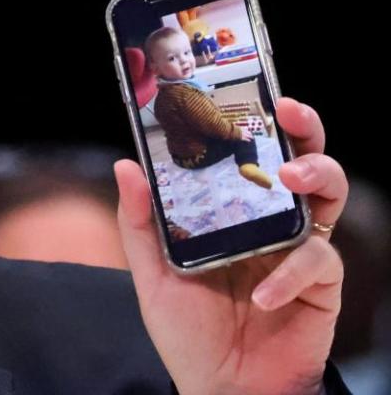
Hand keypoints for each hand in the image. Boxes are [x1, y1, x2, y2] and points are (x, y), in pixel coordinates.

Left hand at [115, 97, 344, 394]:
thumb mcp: (152, 272)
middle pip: (300, 158)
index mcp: (234, 210)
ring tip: (292, 176)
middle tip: (286, 112)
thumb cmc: (188, 329)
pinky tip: (264, 294)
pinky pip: (318, 262)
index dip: (254, 121)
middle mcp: (271, 220)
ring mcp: (298, 248)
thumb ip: (140, 222)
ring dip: (316, 173)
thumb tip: (126, 164)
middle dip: (302, 129)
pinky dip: (291, 273)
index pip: (250, 154)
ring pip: (327, 193)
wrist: (220, 387)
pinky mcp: (320, 284)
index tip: (246, 88)